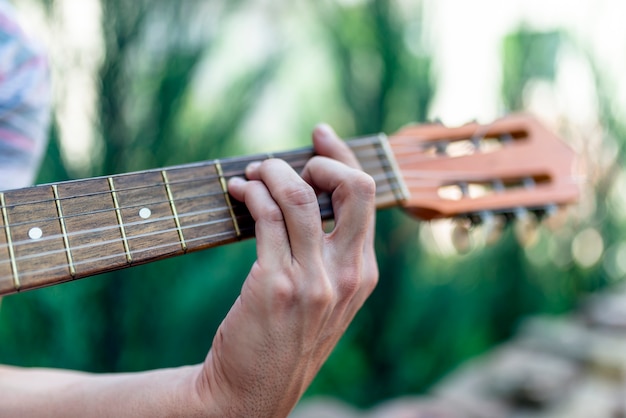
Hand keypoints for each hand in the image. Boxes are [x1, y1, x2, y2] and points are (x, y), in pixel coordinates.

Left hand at [195, 124, 378, 416]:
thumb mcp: (324, 300)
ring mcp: (314, 281)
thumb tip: (307, 194)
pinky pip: (266, 217)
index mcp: (363, 273)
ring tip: (252, 173)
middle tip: (288, 159)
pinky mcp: (276, 284)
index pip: (368, 196)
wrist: (250, 394)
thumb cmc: (283, 339)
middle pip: (353, 187)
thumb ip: (328, 254)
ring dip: (272, 171)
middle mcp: (347, 274)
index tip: (321, 136)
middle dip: (321, 159)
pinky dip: (251, 194)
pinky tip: (238, 192)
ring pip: (300, 196)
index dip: (344, 158)